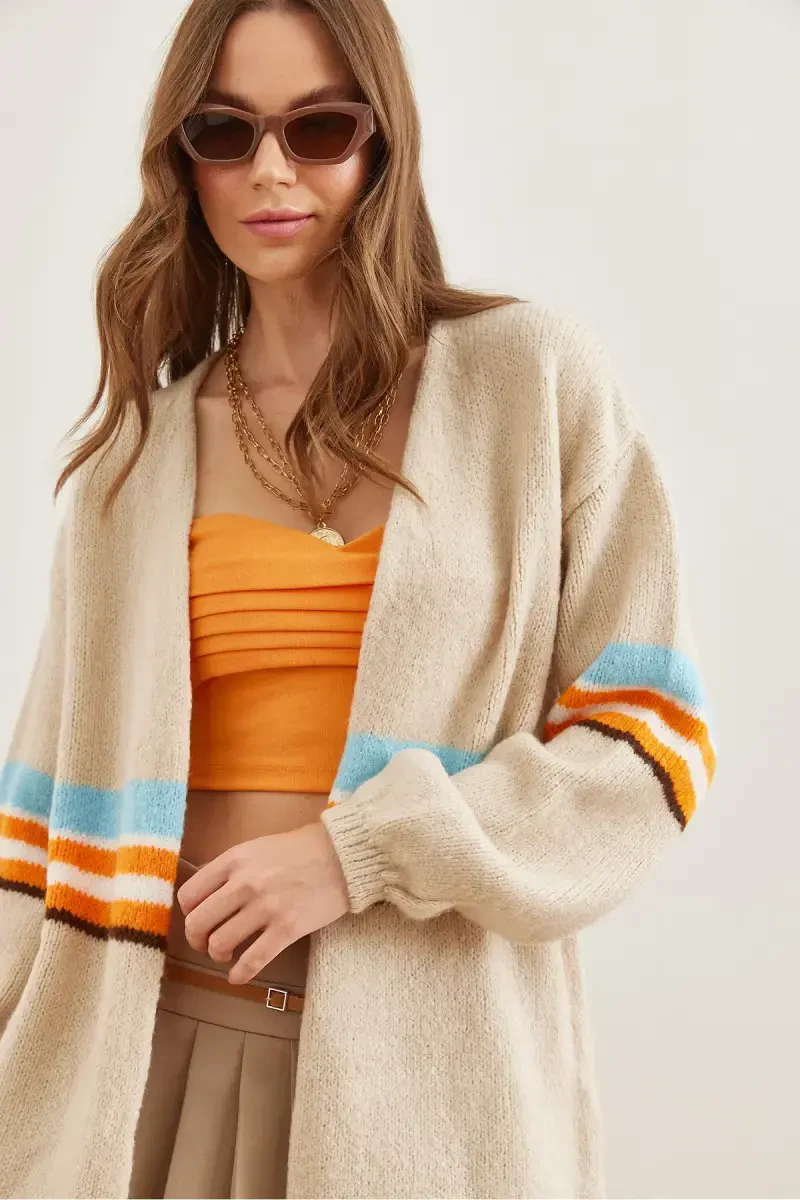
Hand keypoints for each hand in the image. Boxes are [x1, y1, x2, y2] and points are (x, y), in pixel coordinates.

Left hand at [175, 821, 348, 984]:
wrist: (342, 856)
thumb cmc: (301, 850)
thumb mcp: (258, 848)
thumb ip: (232, 868)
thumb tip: (208, 894)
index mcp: (234, 860)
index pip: (189, 895)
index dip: (188, 913)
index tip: (198, 919)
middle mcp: (245, 883)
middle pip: (199, 923)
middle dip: (197, 940)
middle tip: (206, 944)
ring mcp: (266, 907)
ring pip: (220, 943)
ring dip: (218, 955)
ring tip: (226, 954)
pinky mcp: (287, 929)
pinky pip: (253, 960)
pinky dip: (240, 974)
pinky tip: (238, 977)